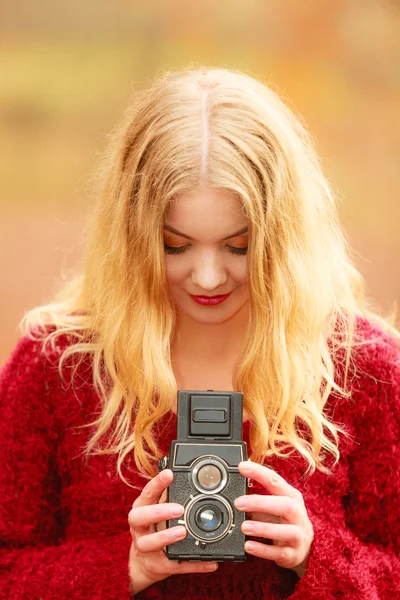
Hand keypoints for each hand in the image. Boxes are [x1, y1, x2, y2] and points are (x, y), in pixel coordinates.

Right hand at [128, 468, 218, 594]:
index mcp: (141, 509)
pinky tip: (210, 562)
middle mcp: (139, 528)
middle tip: (179, 508)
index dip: (156, 483)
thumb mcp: (157, 509)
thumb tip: (189, 477)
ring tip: (183, 531)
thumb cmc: (153, 528)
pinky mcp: (156, 566)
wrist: (143, 563)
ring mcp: (144, 548)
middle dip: (158, 512)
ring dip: (165, 537)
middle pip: (138, 517)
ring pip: (148, 543)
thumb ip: (168, 495)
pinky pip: (174, 566)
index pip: (146, 493)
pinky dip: (192, 565)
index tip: (170, 473)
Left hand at [234, 461, 313, 577]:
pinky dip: (263, 550)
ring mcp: (298, 535)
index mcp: (292, 497)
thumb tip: (233, 492)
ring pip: (286, 531)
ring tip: (243, 527)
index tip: (242, 467)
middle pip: (285, 505)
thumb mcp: (273, 506)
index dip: (259, 473)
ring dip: (263, 528)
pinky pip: (280, 553)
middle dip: (261, 503)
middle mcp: (298, 514)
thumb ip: (256, 499)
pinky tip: (249, 546)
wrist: (303, 549)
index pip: (276, 481)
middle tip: (238, 503)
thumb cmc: (284, 521)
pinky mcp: (294, 554)